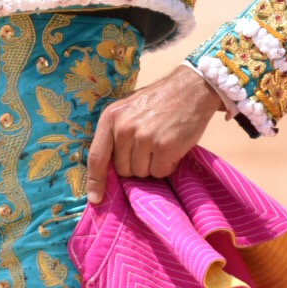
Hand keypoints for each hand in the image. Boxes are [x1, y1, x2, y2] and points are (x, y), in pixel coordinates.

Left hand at [85, 64, 224, 203]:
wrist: (190, 89)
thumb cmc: (158, 101)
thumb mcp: (128, 109)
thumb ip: (115, 133)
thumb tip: (106, 168)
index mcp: (111, 117)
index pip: (96, 156)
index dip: (96, 180)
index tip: (96, 199)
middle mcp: (124, 128)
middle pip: (122, 170)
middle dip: (135, 165)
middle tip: (149, 146)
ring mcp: (144, 137)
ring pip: (141, 173)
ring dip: (152, 165)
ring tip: (161, 143)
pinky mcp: (165, 146)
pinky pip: (160, 172)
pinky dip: (167, 165)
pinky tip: (172, 147)